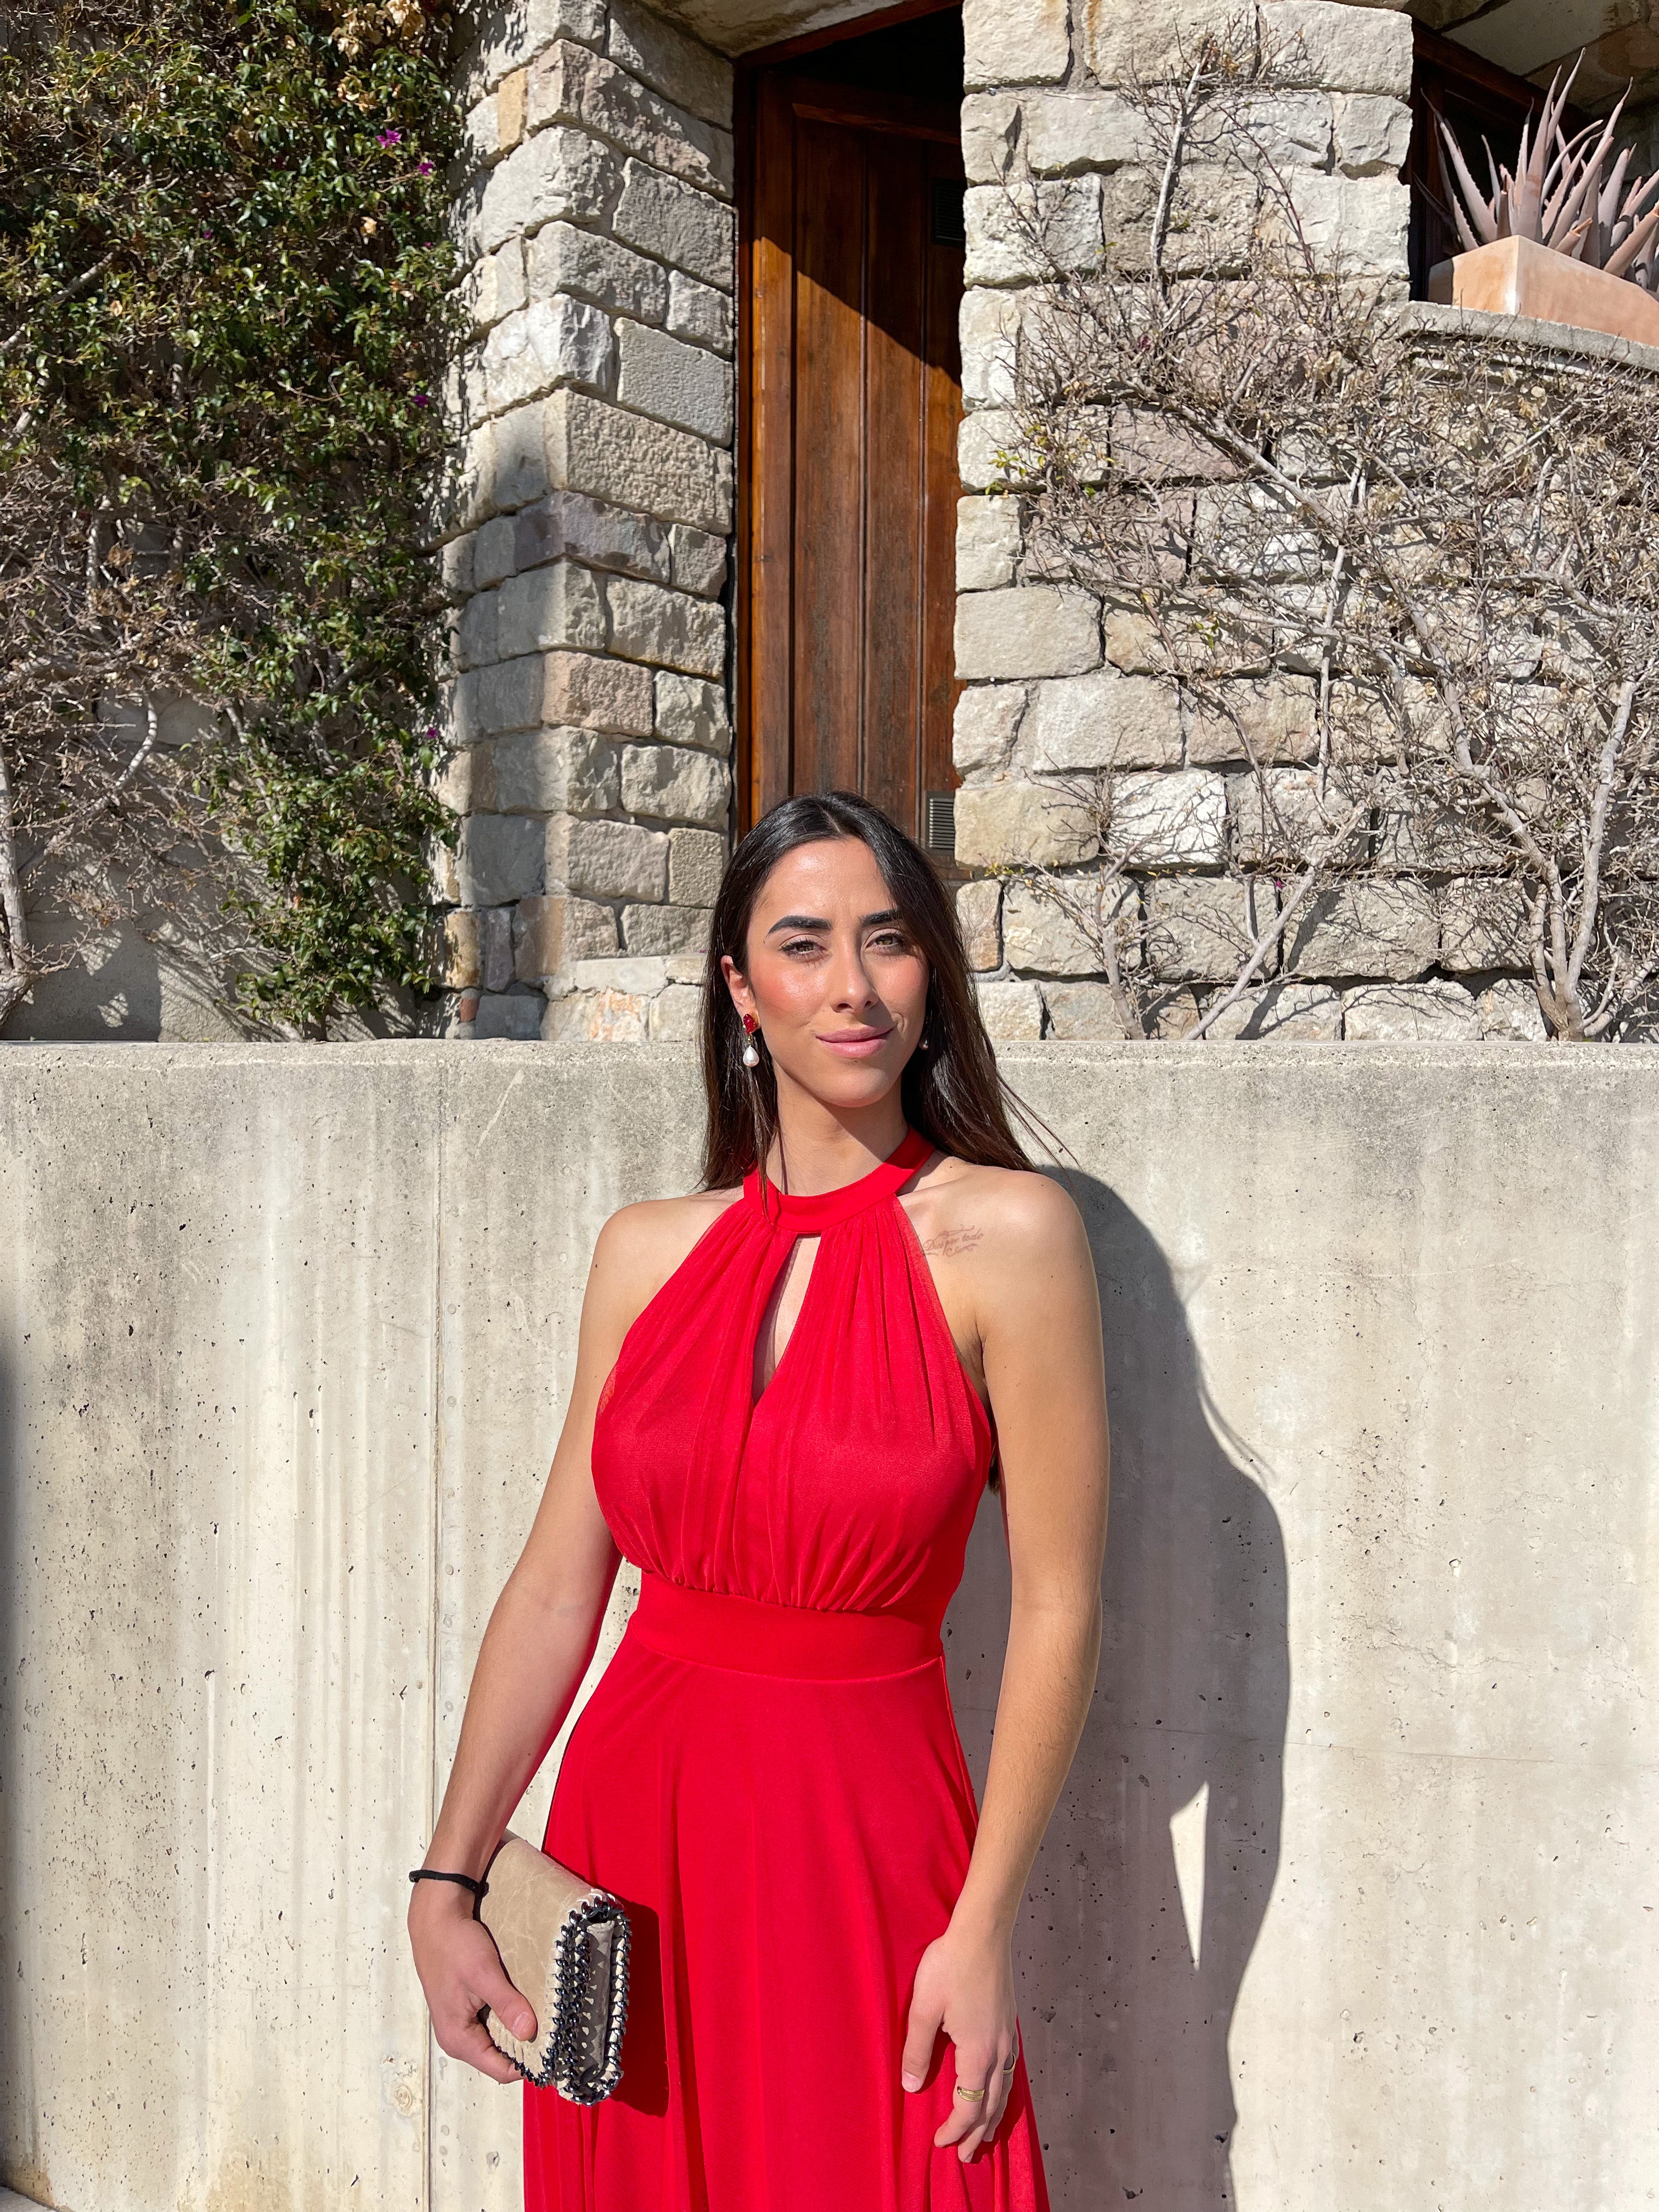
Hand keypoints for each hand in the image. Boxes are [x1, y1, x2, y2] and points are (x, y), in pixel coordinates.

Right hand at [407, 1880, 537, 2086]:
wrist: (435, 1920)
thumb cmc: (455, 1946)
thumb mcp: (484, 1974)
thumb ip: (506, 2004)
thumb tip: (529, 2032)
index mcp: (458, 2039)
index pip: (500, 2070)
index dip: (528, 2063)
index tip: (555, 2049)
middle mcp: (457, 2039)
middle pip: (500, 2058)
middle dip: (525, 2046)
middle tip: (554, 2029)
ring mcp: (460, 2025)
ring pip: (498, 2040)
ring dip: (518, 2029)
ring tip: (543, 2015)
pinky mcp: (465, 2009)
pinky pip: (493, 2024)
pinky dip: (509, 2017)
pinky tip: (524, 2003)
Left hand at [899, 1916, 1020, 2163]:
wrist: (982, 1933)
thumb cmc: (950, 1967)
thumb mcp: (923, 2009)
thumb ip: (917, 2050)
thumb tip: (911, 2087)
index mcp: (978, 2054)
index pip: (968, 2107)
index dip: (954, 2129)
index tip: (939, 2142)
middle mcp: (999, 2052)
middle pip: (991, 2106)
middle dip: (978, 2134)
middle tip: (966, 2156)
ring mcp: (1008, 2037)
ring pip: (1003, 2090)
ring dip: (993, 2116)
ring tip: (986, 2134)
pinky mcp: (1009, 2023)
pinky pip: (1009, 2072)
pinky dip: (1002, 2091)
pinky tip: (996, 2088)